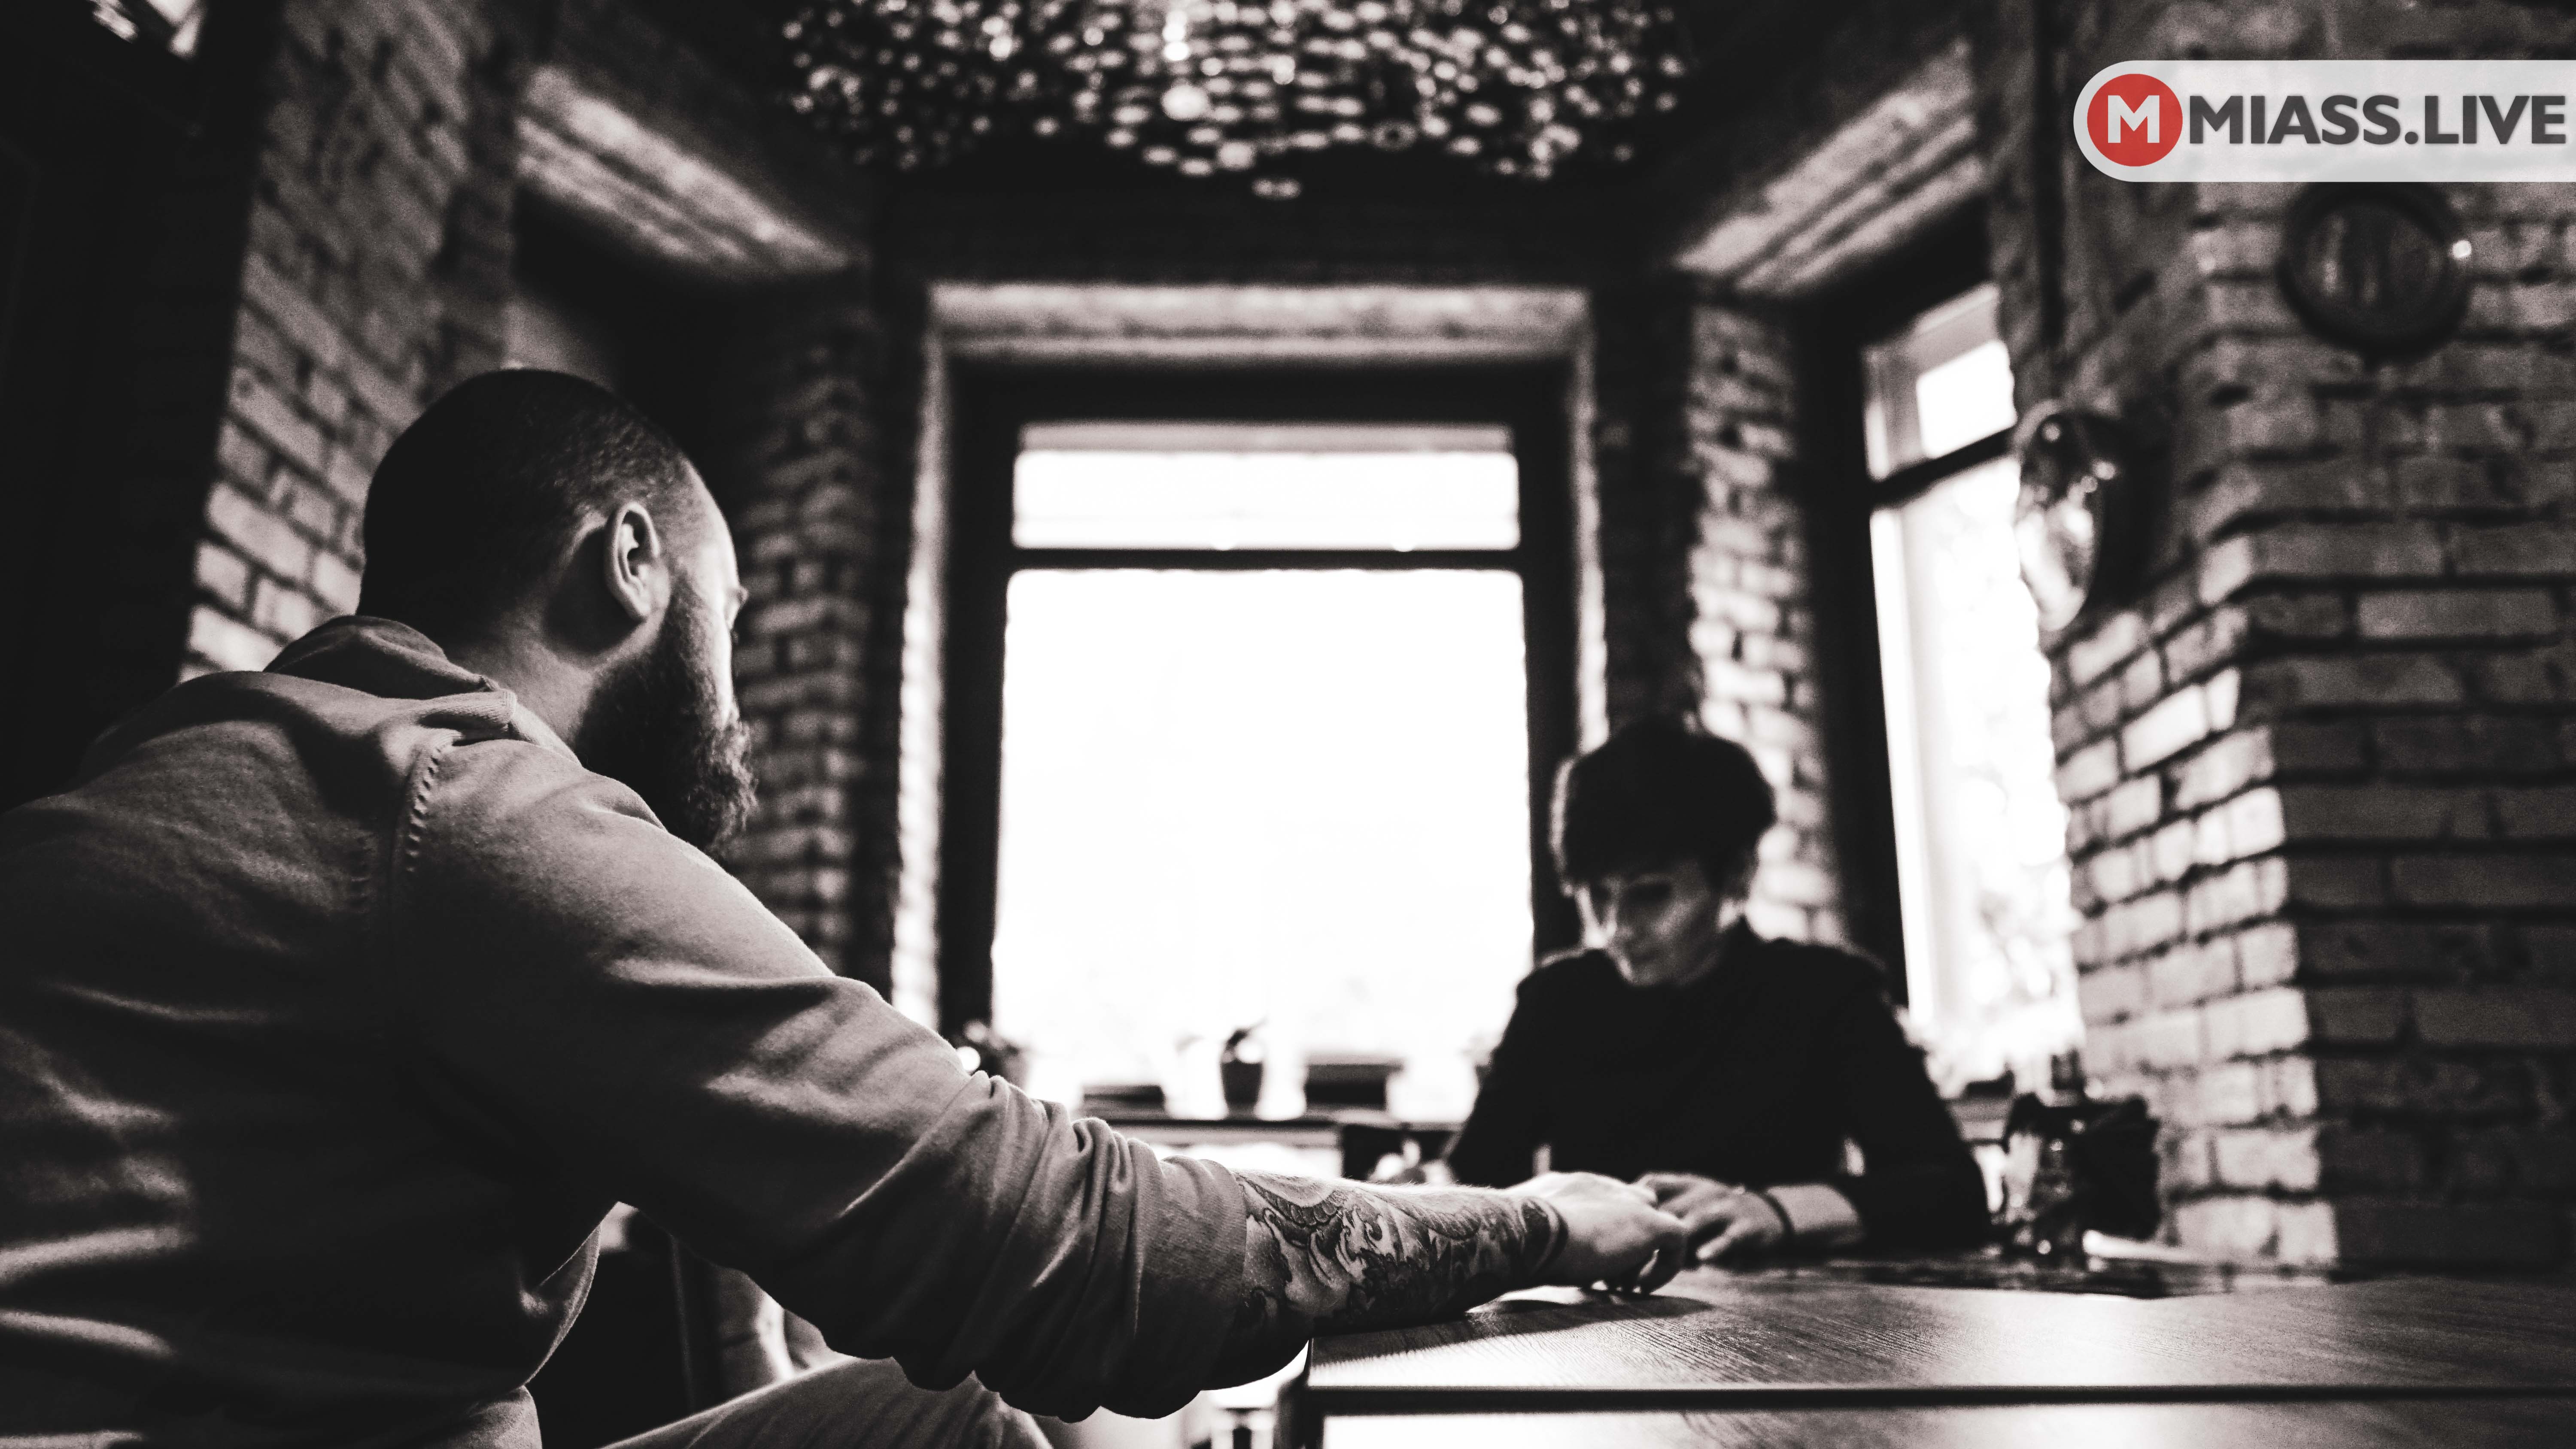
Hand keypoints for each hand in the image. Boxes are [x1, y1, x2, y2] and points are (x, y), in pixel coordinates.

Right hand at [1510, 1172, 1689, 1292]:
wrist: (1528, 1232)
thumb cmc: (1514, 1238)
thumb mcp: (1521, 1231)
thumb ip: (1531, 1233)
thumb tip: (1513, 1251)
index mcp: (1571, 1186)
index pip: (1601, 1200)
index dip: (1601, 1232)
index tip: (1589, 1262)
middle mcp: (1601, 1187)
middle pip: (1632, 1206)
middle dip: (1625, 1242)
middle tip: (1609, 1278)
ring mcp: (1627, 1202)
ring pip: (1653, 1224)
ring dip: (1640, 1258)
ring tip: (1623, 1288)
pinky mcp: (1649, 1223)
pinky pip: (1677, 1238)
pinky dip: (1666, 1265)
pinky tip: (1642, 1288)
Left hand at [1637, 1172, 1790, 1262]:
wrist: (1768, 1215)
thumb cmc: (1717, 1217)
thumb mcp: (1690, 1207)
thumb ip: (1662, 1217)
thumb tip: (1622, 1239)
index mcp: (1686, 1184)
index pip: (1652, 1182)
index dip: (1631, 1201)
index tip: (1611, 1225)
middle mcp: (1703, 1192)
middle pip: (1670, 1208)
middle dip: (1647, 1233)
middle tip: (1627, 1263)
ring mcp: (1725, 1208)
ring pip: (1696, 1221)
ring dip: (1676, 1242)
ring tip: (1656, 1264)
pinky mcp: (1746, 1226)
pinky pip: (1729, 1237)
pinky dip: (1716, 1247)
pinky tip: (1702, 1258)